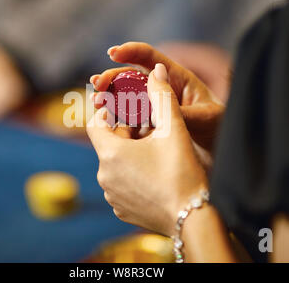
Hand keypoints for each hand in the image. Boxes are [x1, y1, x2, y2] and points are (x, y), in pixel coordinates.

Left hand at [87, 63, 207, 235]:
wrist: (192, 219)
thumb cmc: (182, 172)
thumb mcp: (173, 129)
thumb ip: (162, 96)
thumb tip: (157, 70)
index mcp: (110, 153)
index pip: (95, 123)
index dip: (108, 111)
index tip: (124, 107)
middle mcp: (104, 175)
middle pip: (107, 144)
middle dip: (124, 133)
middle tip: (148, 128)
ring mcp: (111, 195)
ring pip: (114, 165)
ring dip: (128, 154)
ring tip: (154, 151)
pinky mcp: (121, 210)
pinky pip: (121, 184)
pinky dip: (131, 174)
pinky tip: (153, 174)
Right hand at [90, 42, 224, 151]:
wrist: (220, 155)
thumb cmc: (219, 129)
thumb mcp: (207, 119)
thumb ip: (185, 113)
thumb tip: (159, 114)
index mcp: (177, 80)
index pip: (151, 59)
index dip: (131, 51)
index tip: (113, 52)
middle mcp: (161, 92)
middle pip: (131, 77)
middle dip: (112, 77)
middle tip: (97, 84)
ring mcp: (152, 110)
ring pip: (125, 99)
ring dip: (108, 98)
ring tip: (96, 103)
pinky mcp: (146, 127)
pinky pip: (127, 121)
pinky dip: (114, 120)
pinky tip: (105, 123)